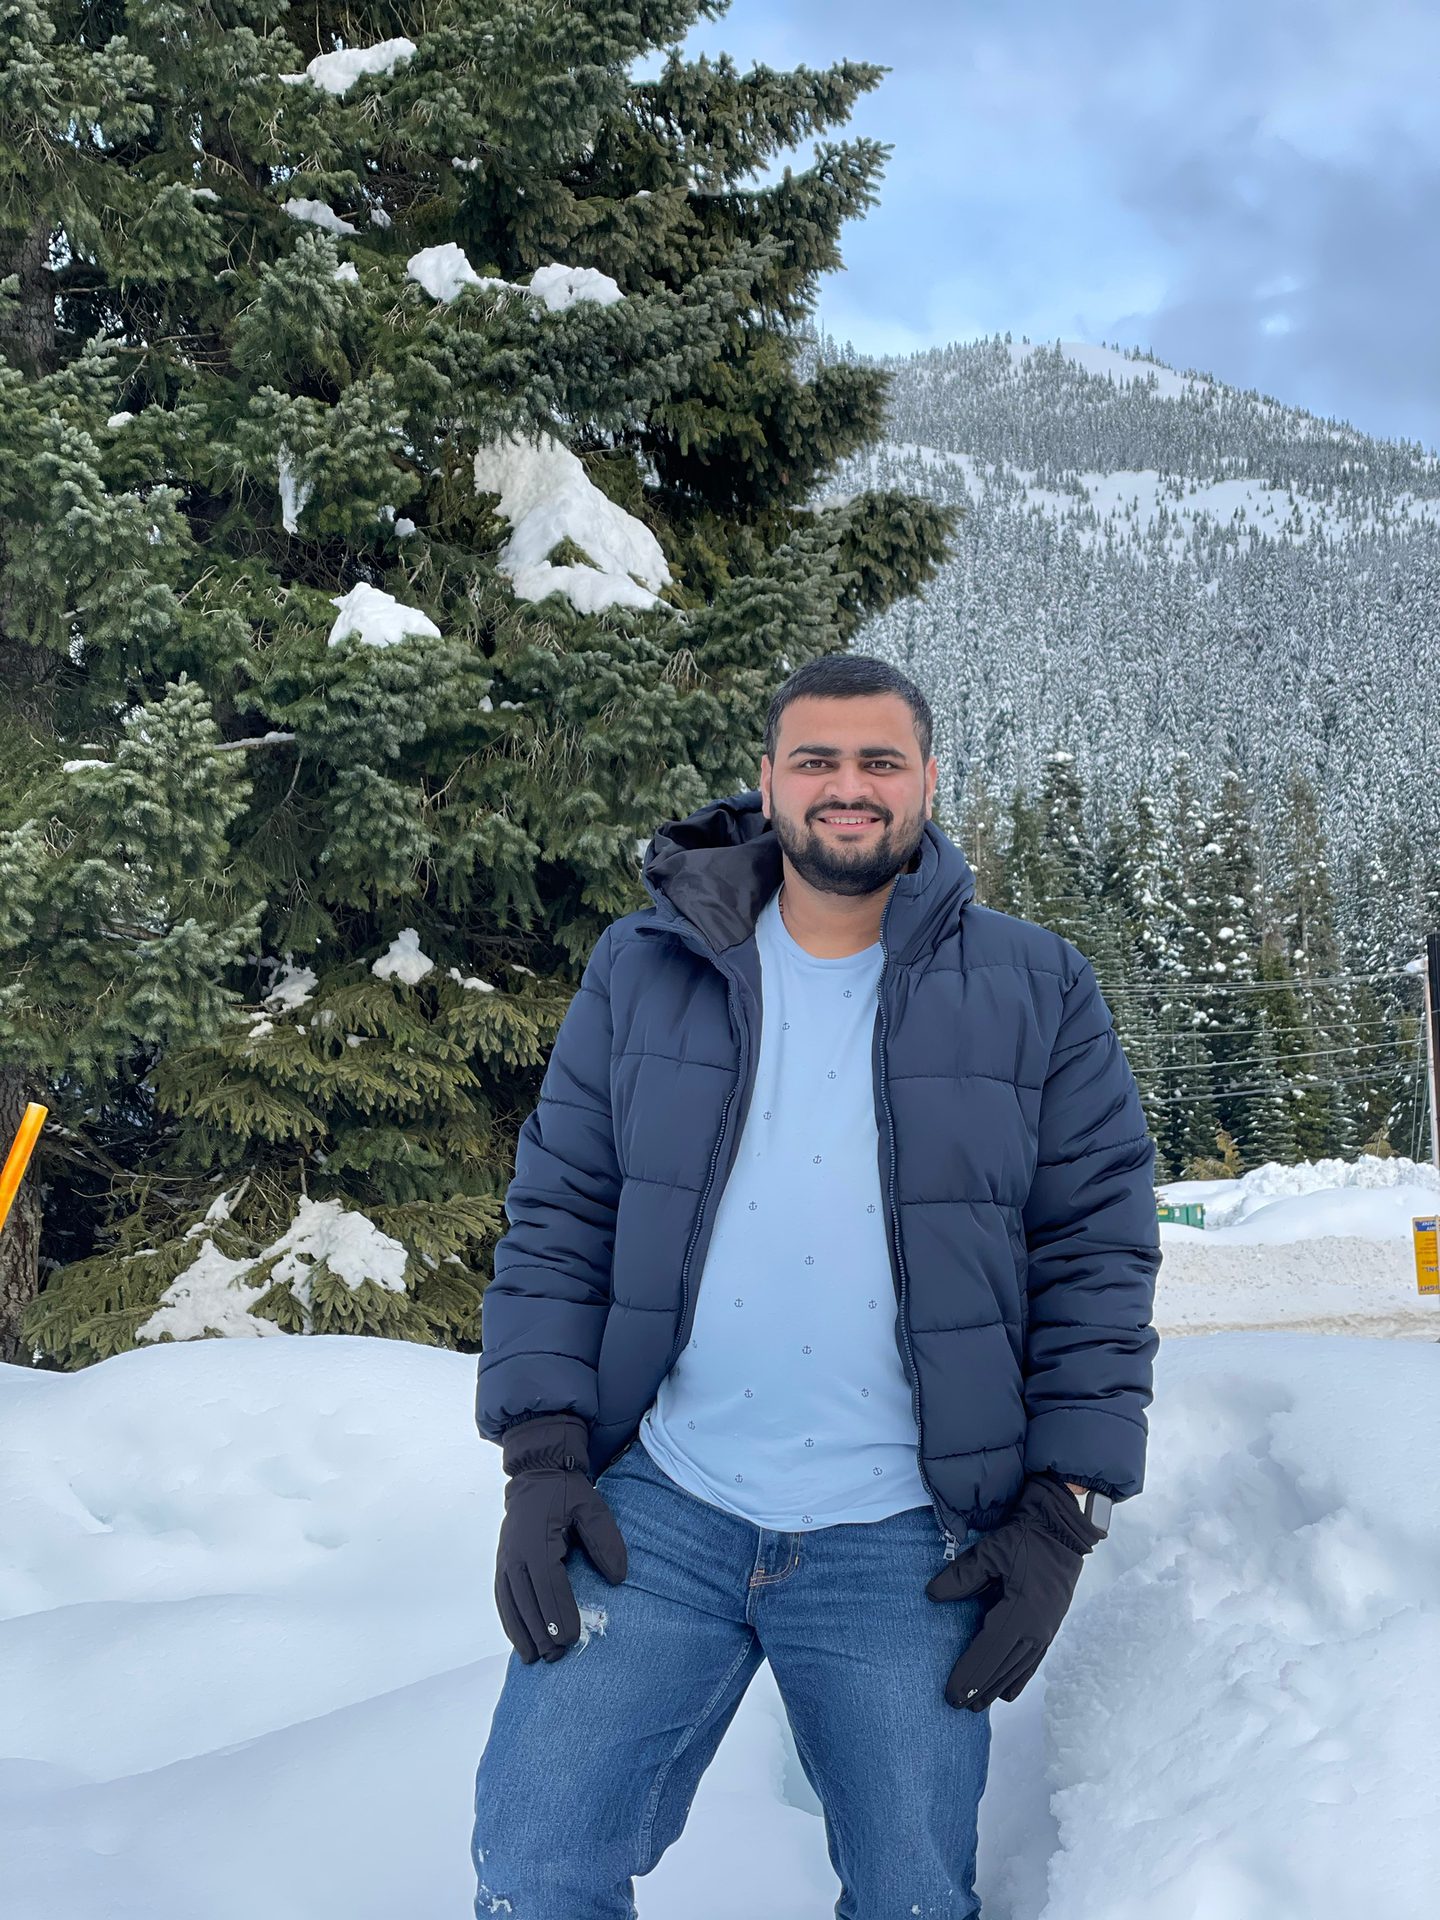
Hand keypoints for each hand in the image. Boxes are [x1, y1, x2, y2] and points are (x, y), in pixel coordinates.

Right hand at [494, 1413, 627, 1663]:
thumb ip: (606, 1540)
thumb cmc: (568, 1492)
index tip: (571, 1639)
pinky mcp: (502, 1562)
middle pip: (527, 1601)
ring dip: (521, 1632)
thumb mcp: (593, 1507)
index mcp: (539, 1541)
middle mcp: (517, 1553)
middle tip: (556, 1657)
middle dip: (542, 1631)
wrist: (536, 1473)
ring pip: (511, 1603)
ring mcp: (505, 1558)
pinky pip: (502, 1596)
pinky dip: (509, 1620)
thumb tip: (618, 1578)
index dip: (559, 1614)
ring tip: (534, 1659)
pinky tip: (519, 1639)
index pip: (549, 1585)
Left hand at [924, 1474, 1101, 1709]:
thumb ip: (962, 1575)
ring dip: (997, 1686)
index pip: (989, 1651)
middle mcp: (1036, 1628)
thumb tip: (932, 1595)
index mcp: (1022, 1611)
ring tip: (977, 1705)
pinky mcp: (1050, 1626)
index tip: (951, 1695)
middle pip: (1003, 1667)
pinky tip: (1009, 1691)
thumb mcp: (990, 1551)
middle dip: (980, 1688)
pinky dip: (1019, 1677)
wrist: (1061, 1528)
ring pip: (1018, 1668)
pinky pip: (1033, 1660)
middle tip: (956, 1706)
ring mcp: (1046, 1630)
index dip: (969, 1674)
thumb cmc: (1025, 1537)